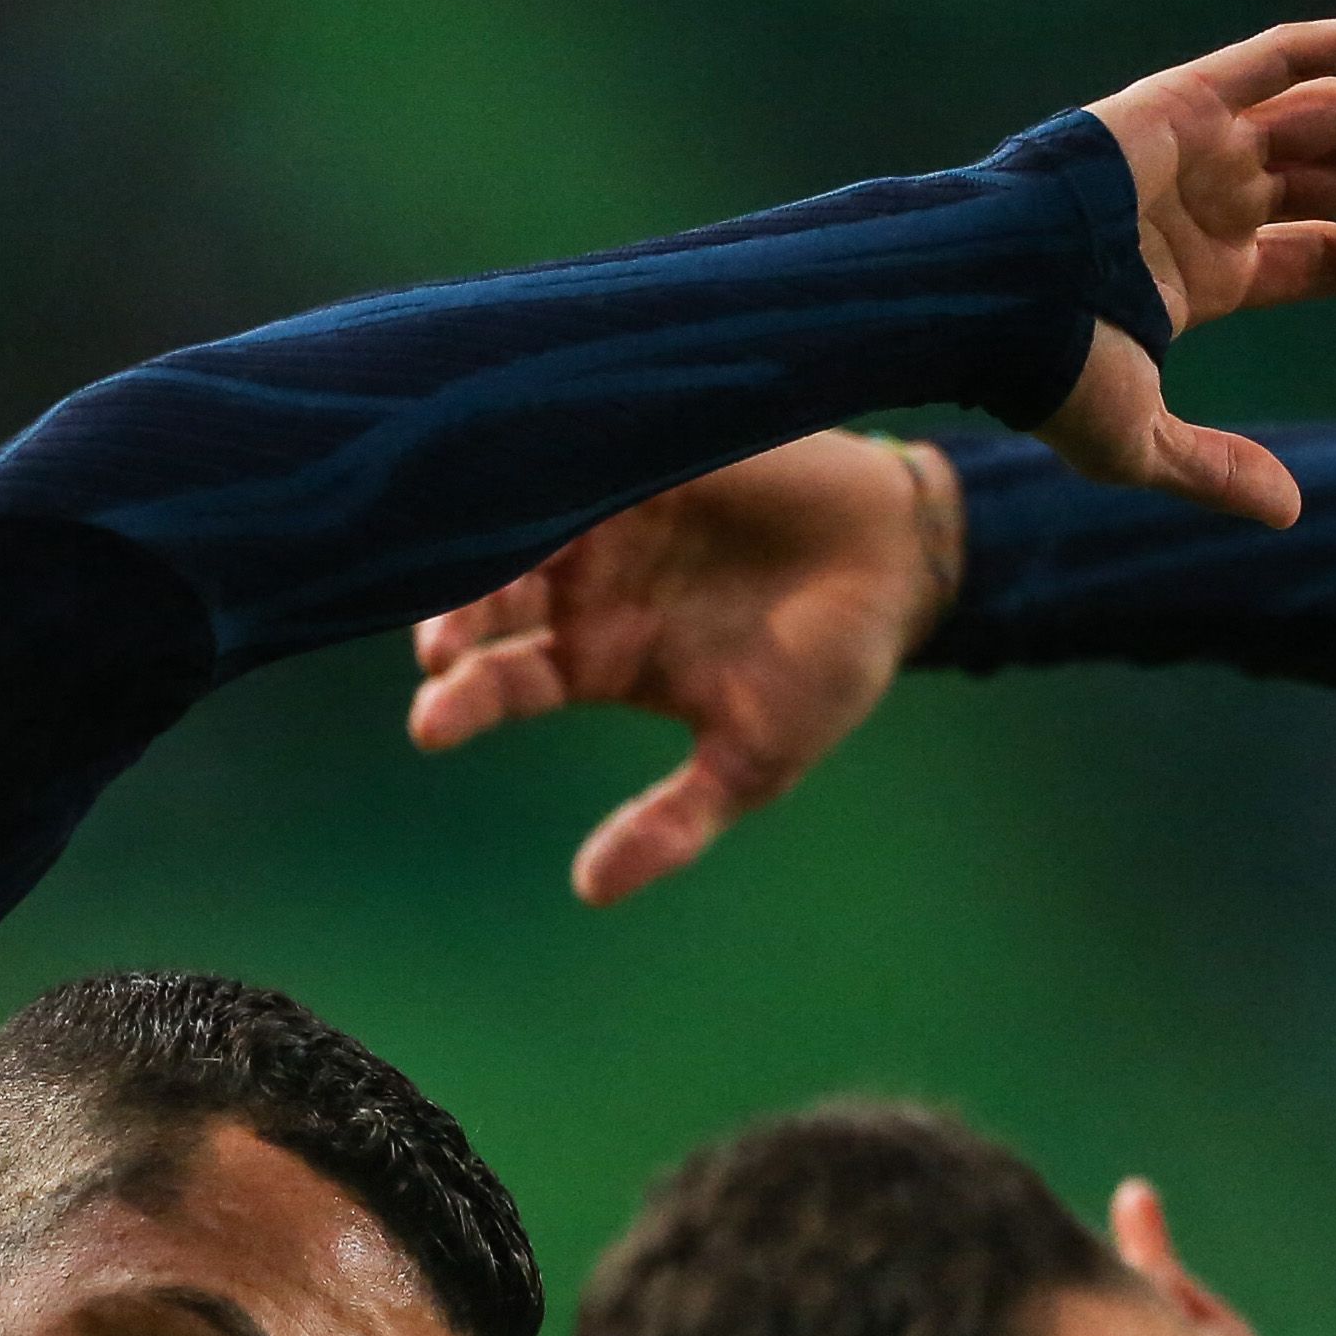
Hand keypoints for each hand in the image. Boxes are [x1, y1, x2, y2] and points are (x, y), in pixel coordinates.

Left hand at [406, 432, 953, 905]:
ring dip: (483, 545)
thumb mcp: (752, 762)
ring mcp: (610, 509)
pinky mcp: (644, 443)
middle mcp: (584, 582)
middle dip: (454, 621)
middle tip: (439, 650)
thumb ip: (673, 823)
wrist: (904, 564)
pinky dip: (538, 458)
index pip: (502, 678)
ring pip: (518, 520)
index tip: (432, 726)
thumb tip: (591, 892)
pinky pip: (574, 446)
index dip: (464, 699)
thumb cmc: (826, 668)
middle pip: (489, 597)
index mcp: (593, 656)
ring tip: (466, 578)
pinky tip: (510, 475)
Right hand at [1053, 7, 1335, 524]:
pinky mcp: (1183, 100)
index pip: (1325, 255)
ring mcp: (1199, 146)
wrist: (985, 297)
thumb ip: (1214, 470)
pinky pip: (1278, 56)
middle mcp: (1210, 201)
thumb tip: (1291, 515)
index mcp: (1202, 274)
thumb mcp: (1137, 439)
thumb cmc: (1044, 372)